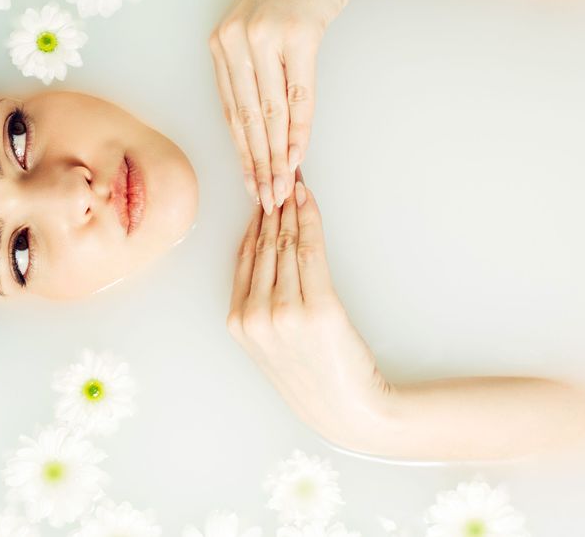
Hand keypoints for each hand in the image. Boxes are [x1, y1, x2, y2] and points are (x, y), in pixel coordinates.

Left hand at [209, 0, 367, 211]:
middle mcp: (235, 40)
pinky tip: (299, 153)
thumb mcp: (260, 29)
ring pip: (270, 111)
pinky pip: (299, 94)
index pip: (229, 111)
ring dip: (277, 155)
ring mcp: (264, 36)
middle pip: (246, 117)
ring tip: (282, 186)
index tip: (250, 185)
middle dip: (257, 164)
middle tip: (266, 198)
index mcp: (221, 43)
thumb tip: (258, 127)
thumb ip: (253, 71)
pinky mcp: (298, 34)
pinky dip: (299, 129)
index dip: (241, 153)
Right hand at [227, 171, 390, 446]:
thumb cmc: (314, 377)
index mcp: (238, 323)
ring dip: (290, 206)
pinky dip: (308, 219)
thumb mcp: (272, 343)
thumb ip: (262, 303)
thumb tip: (268, 253)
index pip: (244, 257)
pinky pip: (309, 251)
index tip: (265, 195)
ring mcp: (285, 313)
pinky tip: (308, 200)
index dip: (255, 221)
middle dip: (273, 206)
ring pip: (284, 243)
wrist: (346, 410)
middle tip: (281, 174)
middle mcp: (255, 316)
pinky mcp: (318, 309)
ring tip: (295, 181)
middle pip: (263, 246)